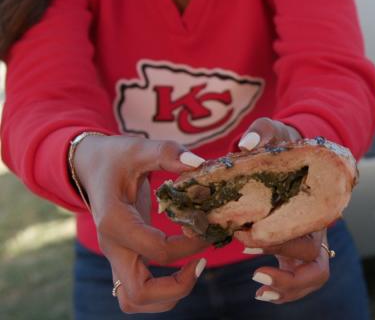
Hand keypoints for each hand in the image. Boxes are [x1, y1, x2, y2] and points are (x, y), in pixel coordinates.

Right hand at [73, 135, 209, 312]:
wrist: (91, 166)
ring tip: (193, 268)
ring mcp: (116, 256)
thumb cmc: (116, 157)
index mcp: (115, 221)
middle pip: (138, 293)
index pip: (155, 250)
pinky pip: (138, 291)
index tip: (209, 229)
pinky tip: (183, 266)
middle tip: (202, 262)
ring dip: (168, 296)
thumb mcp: (139, 148)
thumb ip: (167, 153)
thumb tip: (198, 163)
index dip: (189, 245)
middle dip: (177, 287)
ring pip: (134, 300)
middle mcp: (113, 246)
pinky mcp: (125, 258)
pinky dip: (163, 290)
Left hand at [238, 117, 329, 302]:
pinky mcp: (297, 247)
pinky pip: (300, 276)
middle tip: (253, 269)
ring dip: (289, 287)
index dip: (280, 242)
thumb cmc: (284, 144)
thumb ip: (263, 132)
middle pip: (315, 261)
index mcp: (316, 202)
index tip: (246, 238)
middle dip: (285, 272)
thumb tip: (245, 144)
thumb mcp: (275, 132)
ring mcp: (310, 238)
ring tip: (259, 289)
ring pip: (313, 275)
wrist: (292, 151)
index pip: (308, 233)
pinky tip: (259, 288)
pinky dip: (284, 288)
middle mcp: (318, 225)